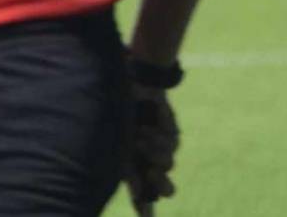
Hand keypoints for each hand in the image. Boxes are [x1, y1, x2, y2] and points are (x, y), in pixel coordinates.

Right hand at [126, 85, 178, 215]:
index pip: (140, 192)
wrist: (129, 81)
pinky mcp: (171, 133)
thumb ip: (130, 171)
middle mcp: (146, 158)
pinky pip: (171, 146)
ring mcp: (160, 147)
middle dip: (161, 184)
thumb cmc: (116, 110)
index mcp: (130, 163)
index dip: (144, 207)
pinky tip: (149, 128)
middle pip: (163, 186)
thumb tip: (141, 197)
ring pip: (167, 164)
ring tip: (141, 137)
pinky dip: (159, 140)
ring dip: (154, 153)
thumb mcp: (119, 143)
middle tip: (152, 173)